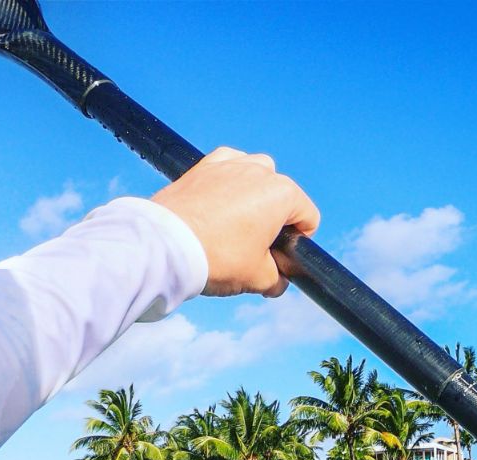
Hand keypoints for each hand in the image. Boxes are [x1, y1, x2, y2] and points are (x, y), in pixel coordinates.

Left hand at [150, 147, 319, 298]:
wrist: (166, 245)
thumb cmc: (218, 257)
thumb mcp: (259, 278)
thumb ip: (278, 279)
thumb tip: (278, 280)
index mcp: (283, 194)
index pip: (309, 218)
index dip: (299, 243)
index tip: (279, 258)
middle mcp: (260, 170)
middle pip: (283, 196)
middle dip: (275, 218)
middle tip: (255, 246)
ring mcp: (231, 162)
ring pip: (256, 176)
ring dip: (254, 196)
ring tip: (236, 224)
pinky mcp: (204, 165)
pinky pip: (229, 168)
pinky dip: (229, 182)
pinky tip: (219, 203)